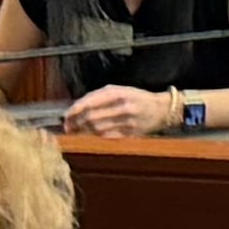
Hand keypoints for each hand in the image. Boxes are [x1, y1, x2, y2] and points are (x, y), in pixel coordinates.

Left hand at [59, 83, 173, 134]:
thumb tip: (76, 109)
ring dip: (84, 132)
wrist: (162, 110)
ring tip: (77, 133)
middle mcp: (123, 107)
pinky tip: (91, 137)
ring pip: (98, 129)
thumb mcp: (120, 90)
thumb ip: (99, 97)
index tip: (66, 116)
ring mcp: (128, 121)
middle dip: (77, 123)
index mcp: (118, 93)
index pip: (89, 102)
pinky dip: (96, 138)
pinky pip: (108, 137)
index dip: (74, 111)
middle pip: (91, 117)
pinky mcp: (131, 134)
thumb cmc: (137, 98)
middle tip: (68, 127)